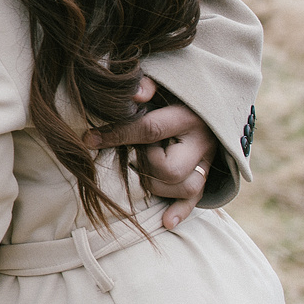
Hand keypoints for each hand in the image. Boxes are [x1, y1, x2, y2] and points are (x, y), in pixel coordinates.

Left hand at [85, 76, 217, 229]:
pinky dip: (181, 211)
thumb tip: (133, 92)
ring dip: (158, 184)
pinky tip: (166, 220)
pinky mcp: (208, 176)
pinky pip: (197, 199)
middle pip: (169, 169)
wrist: (215, 100)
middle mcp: (202, 143)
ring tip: (146, 167)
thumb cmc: (176, 92)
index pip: (149, 130)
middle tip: (135, 153)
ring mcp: (207, 163)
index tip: (88, 139)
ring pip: (185, 187)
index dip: (116, 135)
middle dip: (145, 164)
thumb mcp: (165, 83)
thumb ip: (147, 84)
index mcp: (188, 116)